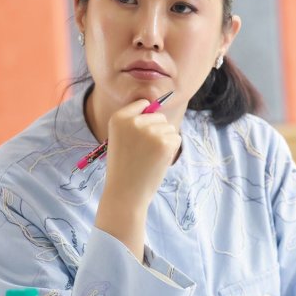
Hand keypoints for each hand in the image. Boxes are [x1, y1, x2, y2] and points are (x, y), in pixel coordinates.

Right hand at [95, 99, 180, 260]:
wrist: (125, 192)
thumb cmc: (124, 166)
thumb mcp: (121, 138)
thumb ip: (136, 121)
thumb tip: (159, 104)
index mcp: (118, 118)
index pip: (143, 104)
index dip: (146, 120)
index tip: (139, 136)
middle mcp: (133, 121)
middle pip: (159, 116)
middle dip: (157, 132)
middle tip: (144, 152)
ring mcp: (149, 131)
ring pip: (169, 128)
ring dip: (165, 142)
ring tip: (150, 157)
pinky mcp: (164, 142)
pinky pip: (176, 138)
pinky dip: (171, 150)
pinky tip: (158, 160)